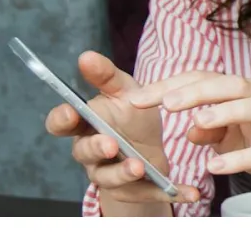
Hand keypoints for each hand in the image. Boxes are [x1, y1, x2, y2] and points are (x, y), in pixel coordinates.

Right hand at [44, 52, 199, 206]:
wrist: (152, 144)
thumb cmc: (131, 114)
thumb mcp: (125, 91)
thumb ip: (106, 76)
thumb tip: (86, 56)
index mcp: (85, 124)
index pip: (60, 123)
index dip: (62, 119)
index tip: (71, 113)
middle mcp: (90, 152)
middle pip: (83, 153)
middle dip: (96, 149)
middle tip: (110, 144)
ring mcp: (109, 173)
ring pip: (107, 178)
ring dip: (122, 173)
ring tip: (139, 167)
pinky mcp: (132, 190)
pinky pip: (147, 193)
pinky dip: (169, 192)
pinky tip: (190, 192)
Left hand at [129, 72, 250, 203]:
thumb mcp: (225, 135)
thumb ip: (206, 128)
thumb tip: (188, 129)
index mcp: (238, 93)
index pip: (200, 79)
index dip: (167, 87)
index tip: (135, 100)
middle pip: (229, 84)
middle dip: (197, 91)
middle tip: (166, 104)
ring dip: (225, 112)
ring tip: (196, 122)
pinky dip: (237, 159)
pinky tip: (213, 167)